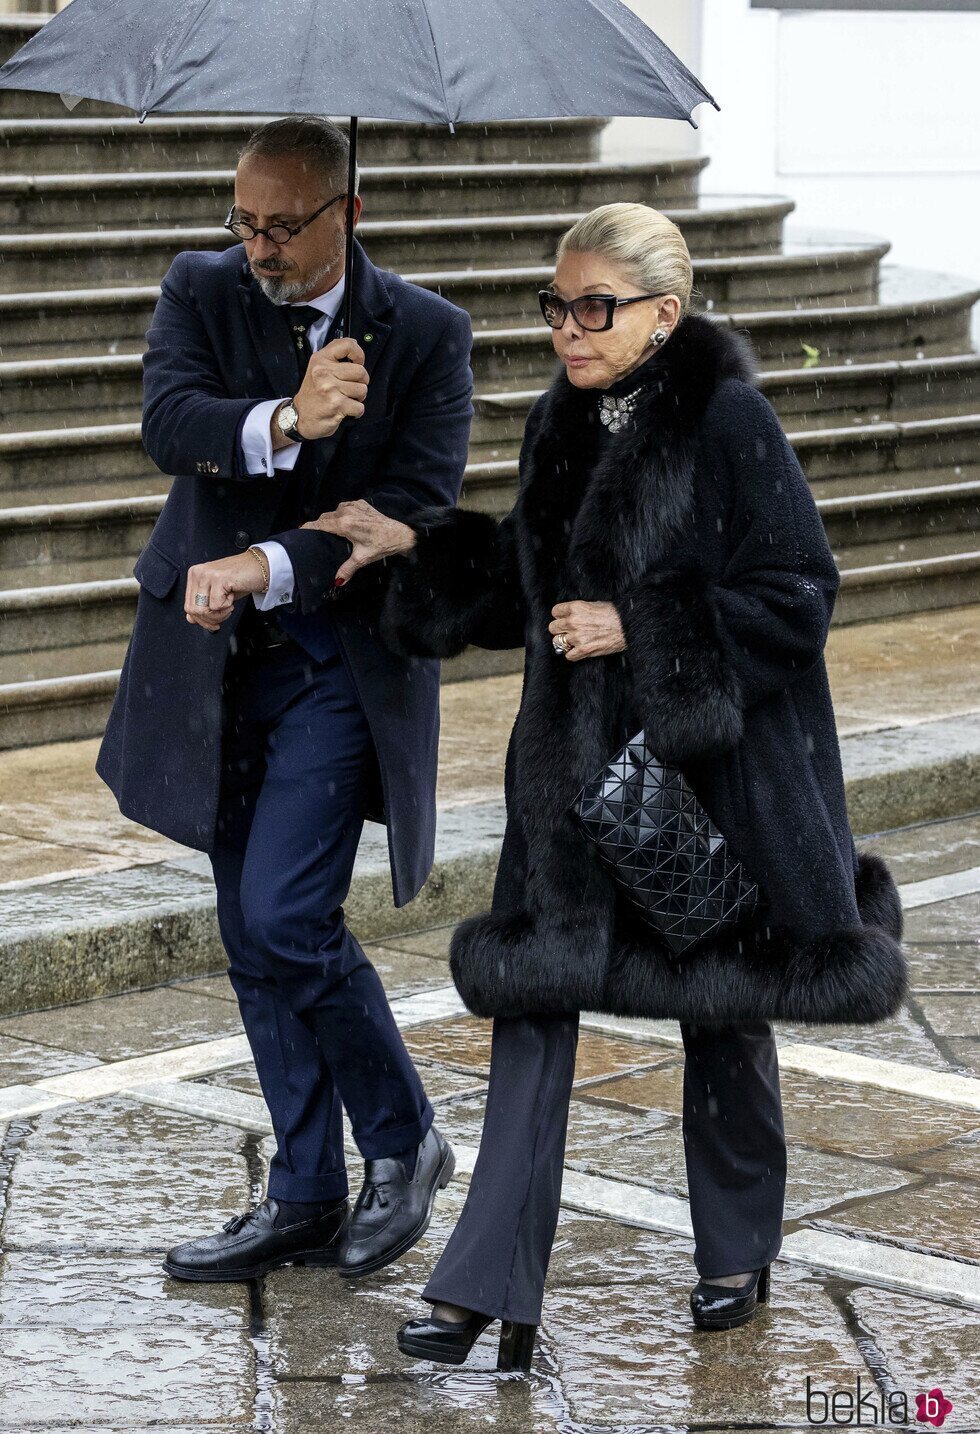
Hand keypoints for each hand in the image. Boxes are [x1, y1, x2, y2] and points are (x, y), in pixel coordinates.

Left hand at [184, 551, 265, 630]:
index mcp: (194, 575)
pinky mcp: (218, 578)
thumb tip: (192, 619)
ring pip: (202, 610)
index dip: (201, 620)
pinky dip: (227, 606)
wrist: (259, 568)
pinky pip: (216, 605)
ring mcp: (206, 575)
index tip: (213, 623)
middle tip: (225, 613)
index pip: (188, 606)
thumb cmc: (240, 579)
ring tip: (229, 604)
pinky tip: (232, 595)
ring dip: (219, 614)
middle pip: (193, 610)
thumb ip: (203, 604)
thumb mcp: (217, 593)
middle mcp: (198, 573)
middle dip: (210, 619)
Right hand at [293, 337, 368, 438]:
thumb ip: (334, 356)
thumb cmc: (312, 393)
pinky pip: (360, 407)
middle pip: (360, 371)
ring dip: (358, 397)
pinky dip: (356, 411)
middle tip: (351, 388)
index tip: (357, 362)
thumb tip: (354, 343)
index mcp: (321, 359)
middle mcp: (324, 372)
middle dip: (361, 382)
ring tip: (346, 398)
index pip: (347, 345)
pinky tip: (345, 409)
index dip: (358, 354)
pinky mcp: (336, 404)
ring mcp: (330, 388)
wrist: (300, 416)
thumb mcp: (318, 368)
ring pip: (362, 390)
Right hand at [301, 499, 415, 584]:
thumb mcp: (362, 558)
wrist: (400, 534)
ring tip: (332, 531)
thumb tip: (337, 582)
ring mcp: (354, 505)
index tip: (299, 531)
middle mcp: (346, 511)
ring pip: (335, 511)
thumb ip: (347, 569)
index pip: (319, 524)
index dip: (308, 527)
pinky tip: (346, 522)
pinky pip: (345, 507)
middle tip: (317, 536)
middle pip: (325, 517)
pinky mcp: (361, 503)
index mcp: (344, 524)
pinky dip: (342, 513)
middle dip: (320, 525)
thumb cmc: (381, 545)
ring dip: (331, 519)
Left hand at [548, 600, 625, 660]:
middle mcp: (573, 622)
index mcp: (576, 608)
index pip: (555, 611)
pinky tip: (578, 650)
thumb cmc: (615, 614)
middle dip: (559, 629)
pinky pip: (568, 656)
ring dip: (564, 642)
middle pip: (553, 627)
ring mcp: (577, 637)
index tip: (563, 618)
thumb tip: (572, 614)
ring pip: (557, 642)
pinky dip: (572, 654)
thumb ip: (580, 610)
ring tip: (573, 641)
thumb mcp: (595, 604)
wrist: (628, 626)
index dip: (560, 615)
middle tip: (567, 631)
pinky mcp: (583, 650)